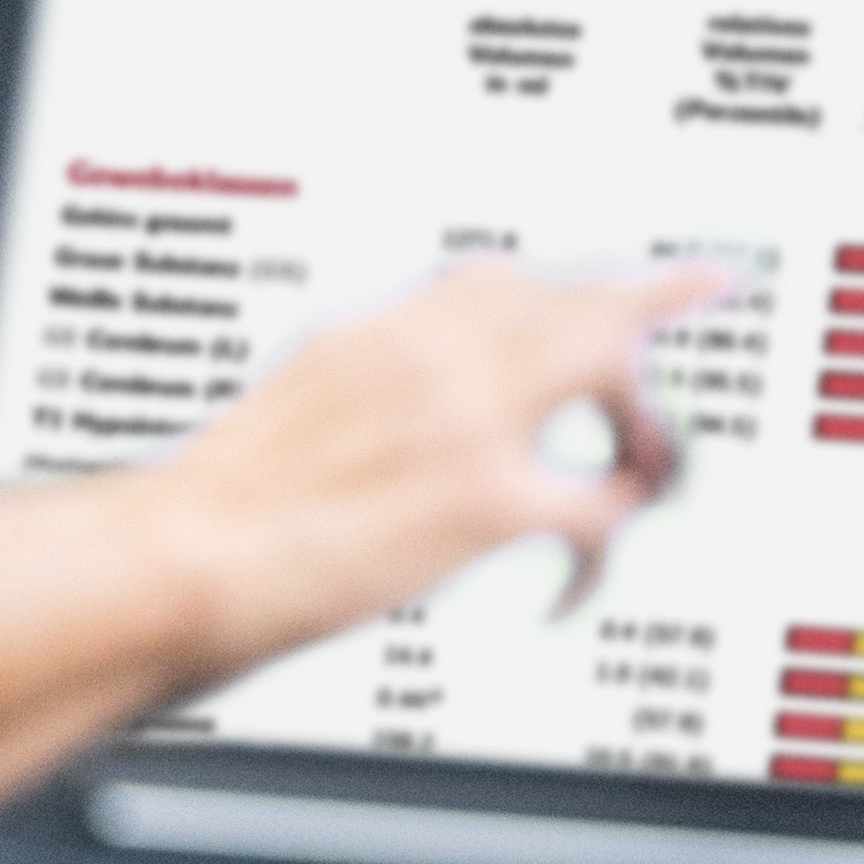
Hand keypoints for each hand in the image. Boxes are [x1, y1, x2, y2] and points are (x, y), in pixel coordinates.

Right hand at [156, 254, 718, 648]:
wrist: (173, 554)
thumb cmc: (216, 510)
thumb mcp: (298, 411)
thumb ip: (373, 393)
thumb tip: (418, 418)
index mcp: (384, 332)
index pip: (508, 280)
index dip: (594, 284)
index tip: (659, 281)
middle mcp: (432, 351)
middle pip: (585, 304)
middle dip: (648, 328)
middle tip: (690, 344)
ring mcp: (465, 417)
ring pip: (610, 372)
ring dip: (638, 434)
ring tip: (629, 487)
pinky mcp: (483, 497)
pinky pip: (599, 508)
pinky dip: (601, 550)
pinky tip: (569, 583)